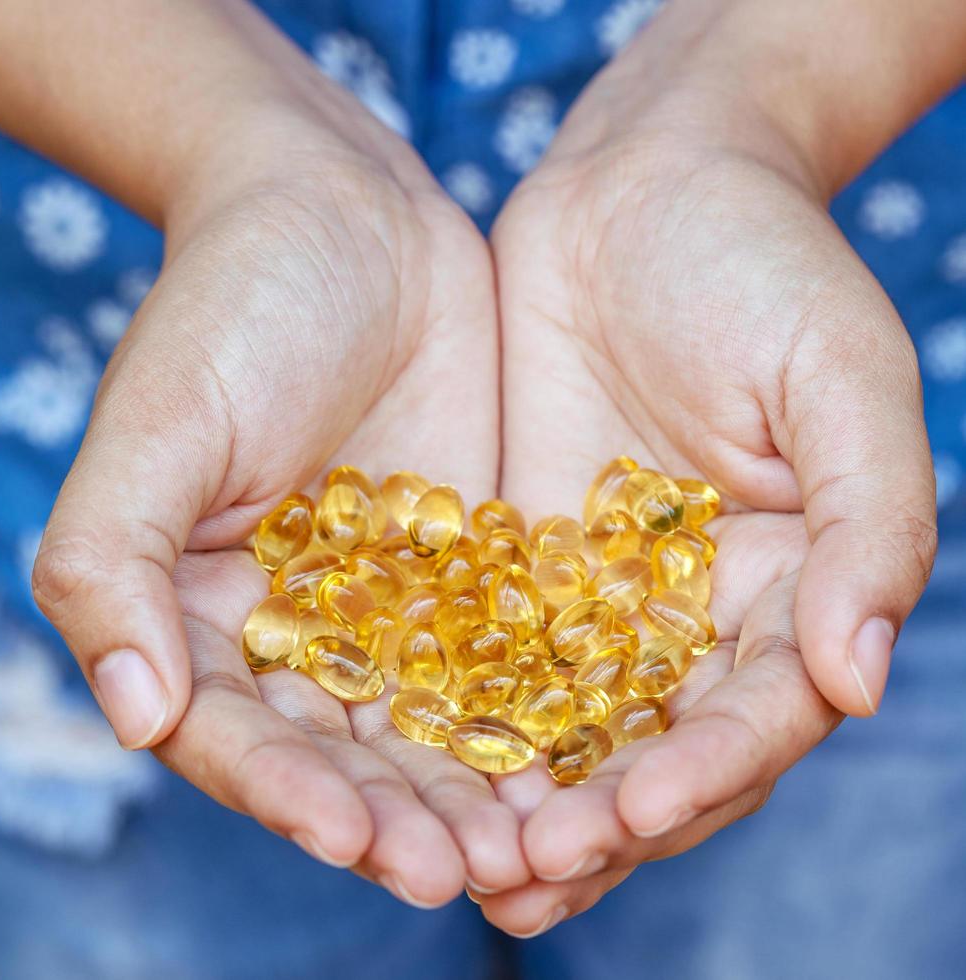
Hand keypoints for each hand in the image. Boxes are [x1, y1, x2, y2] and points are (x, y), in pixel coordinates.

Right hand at [31, 84, 529, 902]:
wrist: (346, 213)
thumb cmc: (231, 303)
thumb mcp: (159, 422)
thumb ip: (113, 562)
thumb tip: (128, 711)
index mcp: (205, 615)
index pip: (242, 736)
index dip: (292, 797)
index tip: (359, 842)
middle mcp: (300, 627)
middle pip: (348, 753)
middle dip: (404, 819)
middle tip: (471, 876)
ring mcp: (395, 602)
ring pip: (438, 722)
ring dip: (483, 790)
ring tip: (541, 847)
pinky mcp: (475, 564)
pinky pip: (510, 650)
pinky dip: (543, 706)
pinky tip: (591, 752)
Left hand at [481, 12, 936, 932]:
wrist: (646, 188)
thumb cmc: (765, 265)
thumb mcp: (841, 379)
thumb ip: (870, 524)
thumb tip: (858, 675)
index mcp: (790, 590)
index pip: (755, 715)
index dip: (702, 771)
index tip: (632, 810)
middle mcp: (694, 613)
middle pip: (652, 748)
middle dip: (597, 821)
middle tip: (522, 878)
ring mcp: (599, 592)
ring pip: (562, 725)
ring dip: (516, 800)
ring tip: (459, 869)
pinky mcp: (517, 557)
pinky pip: (484, 650)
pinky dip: (454, 714)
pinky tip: (403, 763)